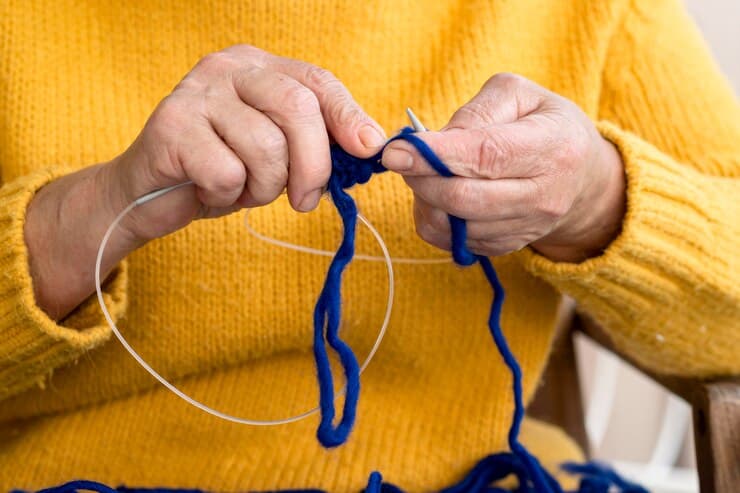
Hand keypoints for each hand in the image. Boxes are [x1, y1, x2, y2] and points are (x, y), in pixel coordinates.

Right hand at [109, 44, 385, 243]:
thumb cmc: (217, 171)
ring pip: (266, 147)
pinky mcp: (171, 126)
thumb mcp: (273, 152)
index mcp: (257, 66)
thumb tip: (369, 144)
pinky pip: (228, 173)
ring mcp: (196, 93)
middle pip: (297, 108)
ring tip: (242, 189)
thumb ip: (311, 141)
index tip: (369, 147)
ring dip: (264, 187)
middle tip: (304, 200)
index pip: (316, 81)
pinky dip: (227, 196)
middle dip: (313, 164)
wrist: (145, 194)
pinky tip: (209, 191)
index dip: (348, 115)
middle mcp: (227, 68)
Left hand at [382, 73, 625, 262]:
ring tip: (426, 174)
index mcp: (552, 147)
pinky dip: (434, 219)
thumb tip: (433, 141)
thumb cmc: (544, 125)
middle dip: (420, 179)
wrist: (582, 178)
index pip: (485, 156)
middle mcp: (543, 196)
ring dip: (424, 199)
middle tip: (402, 158)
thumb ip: (476, 111)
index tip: (395, 151)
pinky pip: (453, 243)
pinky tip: (439, 196)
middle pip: (464, 199)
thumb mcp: (520, 95)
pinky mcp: (507, 248)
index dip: (434, 156)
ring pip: (453, 226)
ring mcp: (526, 228)